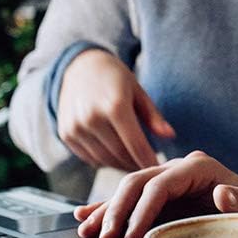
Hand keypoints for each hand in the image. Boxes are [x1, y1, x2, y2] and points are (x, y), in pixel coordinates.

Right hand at [57, 48, 172, 170]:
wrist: (79, 68)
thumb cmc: (115, 79)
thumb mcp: (137, 91)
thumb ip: (153, 116)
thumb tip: (170, 136)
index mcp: (115, 106)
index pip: (135, 144)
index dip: (149, 160)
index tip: (160, 169)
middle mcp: (92, 118)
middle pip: (120, 154)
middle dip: (137, 164)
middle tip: (150, 169)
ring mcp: (76, 128)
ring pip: (104, 160)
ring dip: (121, 165)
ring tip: (135, 163)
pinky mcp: (66, 134)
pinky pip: (90, 158)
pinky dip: (104, 161)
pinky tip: (116, 156)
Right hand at [73, 151, 237, 237]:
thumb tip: (221, 194)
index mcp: (200, 167)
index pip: (161, 184)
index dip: (143, 209)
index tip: (132, 235)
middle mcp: (180, 168)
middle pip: (139, 182)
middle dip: (117, 209)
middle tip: (104, 237)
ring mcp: (168, 179)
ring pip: (128, 189)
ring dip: (106, 209)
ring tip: (86, 229)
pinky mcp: (160, 194)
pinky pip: (130, 199)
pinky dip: (108, 208)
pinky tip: (87, 216)